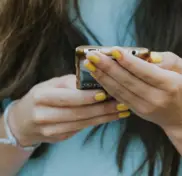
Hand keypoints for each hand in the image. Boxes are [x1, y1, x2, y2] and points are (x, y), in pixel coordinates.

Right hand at [8, 75, 130, 146]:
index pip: (68, 97)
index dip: (87, 97)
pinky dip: (100, 121)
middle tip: (123, 102)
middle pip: (78, 113)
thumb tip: (98, 77)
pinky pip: (83, 128)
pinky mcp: (59, 137)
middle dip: (103, 108)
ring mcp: (50, 129)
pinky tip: (113, 115)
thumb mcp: (53, 84)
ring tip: (123, 109)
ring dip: (106, 116)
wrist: (23, 120)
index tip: (105, 93)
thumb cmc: (44, 95)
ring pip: (83, 122)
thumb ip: (73, 82)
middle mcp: (43, 115)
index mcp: (41, 96)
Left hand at [84, 48, 181, 130]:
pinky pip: (119, 97)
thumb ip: (169, 59)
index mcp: (170, 85)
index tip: (114, 50)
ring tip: (90, 63)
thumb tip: (149, 56)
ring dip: (103, 76)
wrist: (181, 116)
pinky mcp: (136, 111)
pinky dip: (106, 85)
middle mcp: (157, 98)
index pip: (146, 72)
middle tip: (93, 55)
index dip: (129, 61)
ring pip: (120, 90)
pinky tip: (97, 75)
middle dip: (109, 67)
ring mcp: (145, 107)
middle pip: (129, 81)